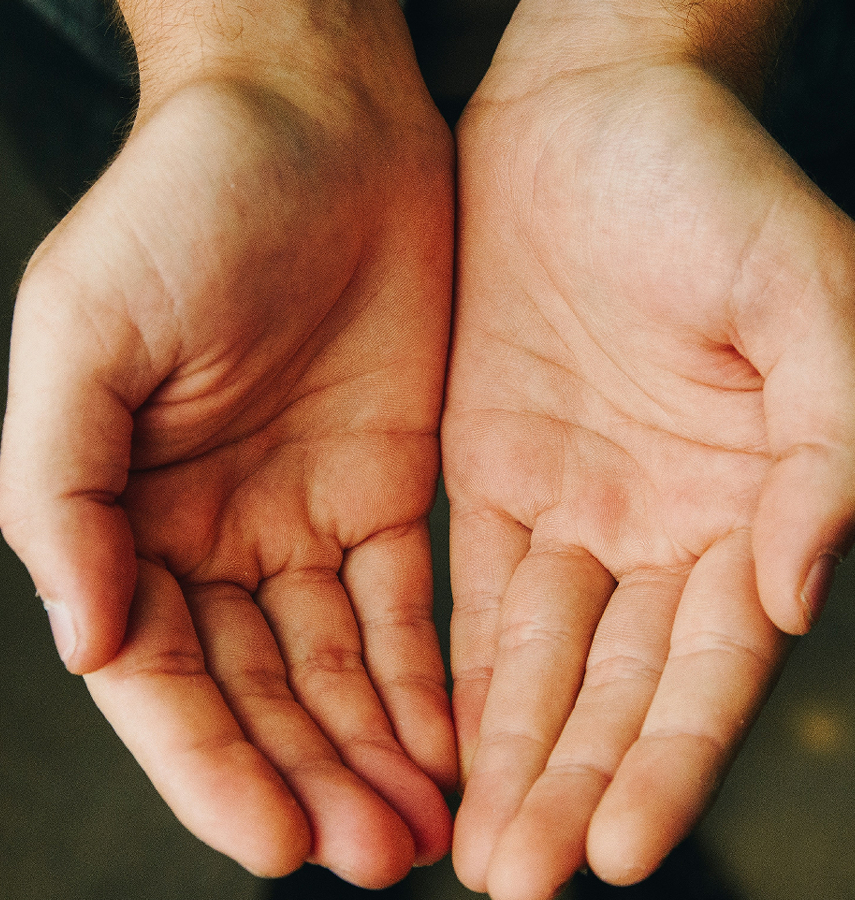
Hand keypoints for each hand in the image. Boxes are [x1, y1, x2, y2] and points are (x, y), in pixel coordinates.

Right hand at [0, 5, 454, 884]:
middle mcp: (216, 531)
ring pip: (339, 666)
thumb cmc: (188, 202)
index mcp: (128, 510)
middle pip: (261, 692)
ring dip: (377, 749)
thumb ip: (60, 487)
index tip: (278, 842)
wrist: (315, 126)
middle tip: (377, 857)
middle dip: (314, 778)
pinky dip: (428, 676)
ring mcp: (308, 516)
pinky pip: (410, 607)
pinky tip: (454, 737)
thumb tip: (79, 638)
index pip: (165, 676)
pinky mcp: (390, 488)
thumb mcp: (87, 330)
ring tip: (425, 827)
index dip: (214, 765)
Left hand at [443, 23, 854, 897]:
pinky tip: (436, 745)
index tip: (620, 854)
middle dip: (574, 787)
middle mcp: (664, 528)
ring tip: (477, 851)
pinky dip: (458, 673)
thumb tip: (803, 592)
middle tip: (522, 883)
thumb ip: (832, 443)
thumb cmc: (710, 189)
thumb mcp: (811, 296)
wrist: (593, 122)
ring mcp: (574, 508)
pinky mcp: (491, 476)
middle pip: (619, 689)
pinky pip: (472, 595)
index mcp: (756, 502)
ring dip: (511, 755)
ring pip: (541, 662)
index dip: (671, 760)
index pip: (713, 668)